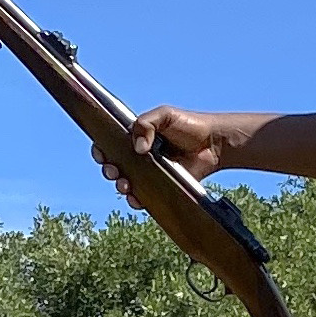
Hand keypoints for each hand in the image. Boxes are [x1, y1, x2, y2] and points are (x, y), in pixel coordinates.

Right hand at [92, 107, 230, 198]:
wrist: (214, 144)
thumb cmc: (190, 126)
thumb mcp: (165, 115)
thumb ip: (146, 123)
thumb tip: (137, 148)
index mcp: (136, 137)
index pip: (111, 144)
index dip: (101, 150)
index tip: (101, 154)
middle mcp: (140, 156)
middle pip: (115, 166)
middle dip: (109, 170)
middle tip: (114, 171)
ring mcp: (151, 173)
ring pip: (127, 183)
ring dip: (120, 186)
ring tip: (125, 185)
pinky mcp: (163, 187)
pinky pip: (145, 197)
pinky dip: (138, 201)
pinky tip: (137, 199)